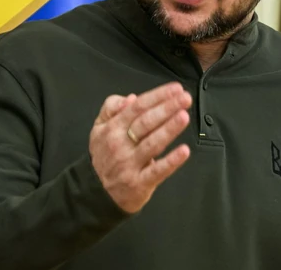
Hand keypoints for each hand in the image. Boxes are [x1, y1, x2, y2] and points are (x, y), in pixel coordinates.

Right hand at [89, 82, 191, 212]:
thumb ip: (111, 107)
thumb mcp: (99, 127)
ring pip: (152, 144)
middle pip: (146, 122)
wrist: (96, 192)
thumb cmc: (105, 154)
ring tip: (184, 116)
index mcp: (112, 128)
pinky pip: (157, 171)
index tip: (176, 88)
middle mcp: (120, 144)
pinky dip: (171, 161)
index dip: (157, 96)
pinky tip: (184, 151)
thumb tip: (131, 98)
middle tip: (185, 98)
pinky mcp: (139, 183)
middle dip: (167, 108)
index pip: (137, 107)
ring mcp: (130, 164)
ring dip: (169, 129)